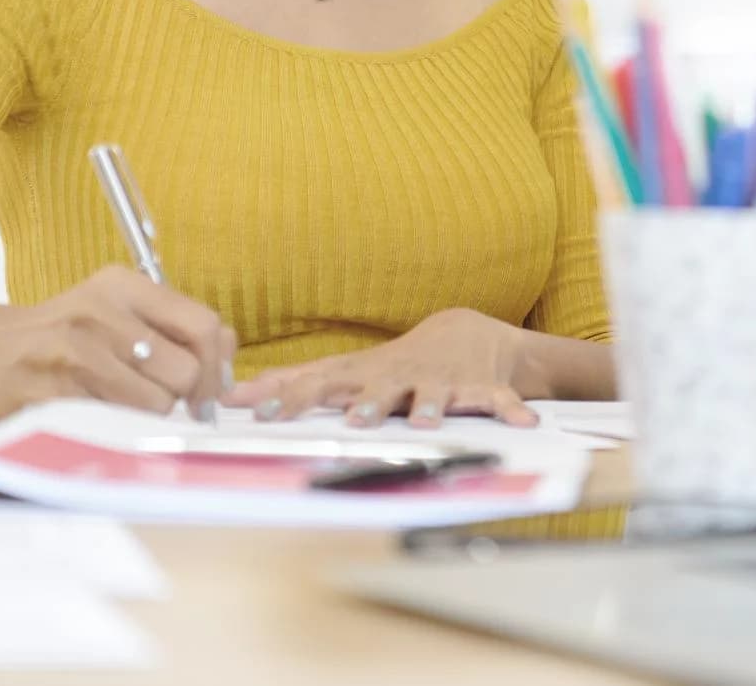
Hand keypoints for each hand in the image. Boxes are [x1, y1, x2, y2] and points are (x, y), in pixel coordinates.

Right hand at [0, 265, 236, 420]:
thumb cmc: (64, 332)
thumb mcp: (117, 306)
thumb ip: (175, 322)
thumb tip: (230, 355)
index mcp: (122, 285)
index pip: (203, 325)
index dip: (219, 365)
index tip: (213, 388)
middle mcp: (100, 314)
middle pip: (185, 372)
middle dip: (181, 395)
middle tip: (161, 398)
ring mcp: (75, 355)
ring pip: (156, 404)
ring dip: (147, 414)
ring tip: (118, 400)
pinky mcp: (55, 396)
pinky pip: (116, 425)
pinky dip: (116, 427)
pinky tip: (97, 412)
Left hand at [226, 308, 541, 428]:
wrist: (471, 335)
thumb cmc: (397, 363)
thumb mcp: (348, 371)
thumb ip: (295, 383)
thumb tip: (233, 393)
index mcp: (367, 375)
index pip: (323, 382)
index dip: (295, 395)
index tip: (262, 411)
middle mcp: (401, 376)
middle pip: (380, 387)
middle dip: (369, 402)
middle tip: (356, 418)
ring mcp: (441, 381)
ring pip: (435, 393)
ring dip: (431, 406)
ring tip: (428, 420)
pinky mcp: (479, 388)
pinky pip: (498, 399)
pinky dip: (510, 408)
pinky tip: (522, 421)